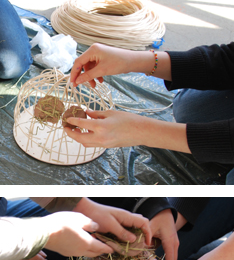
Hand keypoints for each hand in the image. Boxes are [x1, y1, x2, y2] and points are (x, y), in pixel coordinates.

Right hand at [43, 212, 113, 256]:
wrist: (42, 233)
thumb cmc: (62, 224)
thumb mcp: (79, 219)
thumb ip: (90, 224)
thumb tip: (96, 227)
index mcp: (87, 243)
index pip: (102, 248)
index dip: (109, 248)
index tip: (114, 249)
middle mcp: (81, 250)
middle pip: (95, 253)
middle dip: (101, 251)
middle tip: (106, 247)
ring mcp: (72, 253)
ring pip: (86, 253)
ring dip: (92, 250)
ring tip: (94, 244)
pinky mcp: (64, 252)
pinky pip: (78, 252)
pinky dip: (83, 249)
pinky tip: (81, 243)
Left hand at [64, 110, 190, 152]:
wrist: (142, 132)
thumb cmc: (129, 120)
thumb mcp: (111, 113)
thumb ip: (96, 114)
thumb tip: (87, 113)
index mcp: (100, 127)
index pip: (81, 124)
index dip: (72, 120)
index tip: (67, 118)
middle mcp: (100, 137)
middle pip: (79, 138)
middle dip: (71, 133)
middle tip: (66, 127)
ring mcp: (104, 144)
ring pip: (85, 143)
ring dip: (78, 138)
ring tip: (75, 130)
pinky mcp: (108, 146)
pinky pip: (93, 144)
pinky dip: (87, 139)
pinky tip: (87, 133)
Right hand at [70, 43, 138, 87]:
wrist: (133, 61)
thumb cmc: (119, 63)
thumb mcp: (102, 71)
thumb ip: (88, 76)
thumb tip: (78, 81)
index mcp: (92, 50)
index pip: (78, 62)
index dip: (74, 73)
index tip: (73, 83)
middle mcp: (94, 50)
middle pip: (83, 65)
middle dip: (84, 76)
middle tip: (83, 86)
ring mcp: (99, 54)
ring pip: (90, 67)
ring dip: (91, 76)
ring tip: (95, 85)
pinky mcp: (103, 58)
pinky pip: (96, 67)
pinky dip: (97, 74)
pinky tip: (101, 80)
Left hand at [73, 198, 151, 245]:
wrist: (84, 210)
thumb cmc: (97, 215)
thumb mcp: (110, 225)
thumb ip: (122, 232)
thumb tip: (134, 239)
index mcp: (127, 216)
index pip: (144, 222)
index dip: (148, 233)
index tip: (147, 243)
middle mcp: (126, 218)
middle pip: (141, 225)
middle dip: (143, 234)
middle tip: (140, 245)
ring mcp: (121, 220)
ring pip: (134, 228)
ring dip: (135, 236)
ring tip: (132, 245)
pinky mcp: (116, 224)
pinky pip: (125, 230)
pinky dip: (126, 236)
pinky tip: (122, 242)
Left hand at [150, 209, 178, 259]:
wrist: (166, 213)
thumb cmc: (159, 219)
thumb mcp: (151, 226)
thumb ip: (146, 237)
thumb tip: (140, 248)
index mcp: (170, 242)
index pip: (171, 259)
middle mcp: (175, 245)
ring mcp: (175, 245)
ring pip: (172, 259)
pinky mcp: (172, 245)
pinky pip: (170, 256)